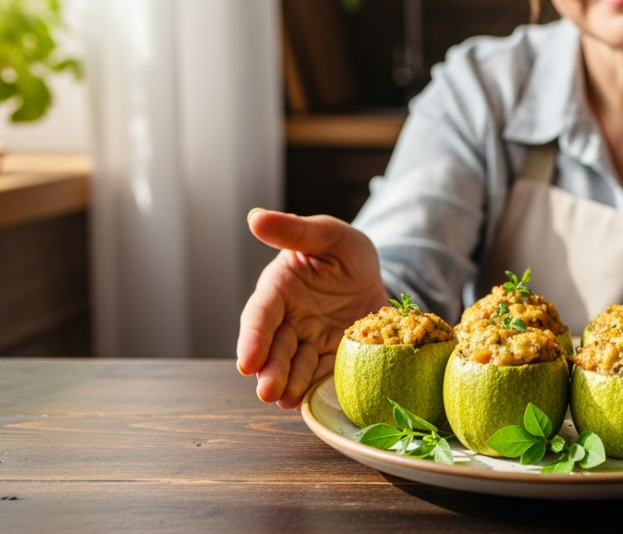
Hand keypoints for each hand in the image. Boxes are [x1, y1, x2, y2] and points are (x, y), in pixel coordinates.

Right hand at [237, 209, 387, 408]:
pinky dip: (311, 388)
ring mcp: (307, 340)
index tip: (246, 362)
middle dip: (268, 370)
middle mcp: (288, 318)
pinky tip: (307, 403)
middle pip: (273, 347)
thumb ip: (295, 230)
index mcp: (279, 288)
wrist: (376, 275)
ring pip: (292, 365)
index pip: (260, 315)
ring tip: (285, 401)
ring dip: (286, 384)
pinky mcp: (327, 356)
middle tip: (267, 392)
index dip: (252, 338)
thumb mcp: (328, 233)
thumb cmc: (344, 250)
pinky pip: (318, 374)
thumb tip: (255, 217)